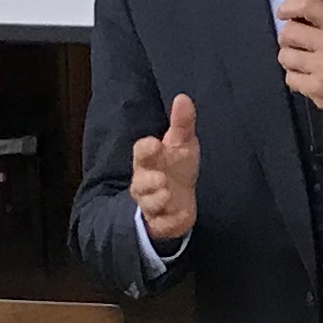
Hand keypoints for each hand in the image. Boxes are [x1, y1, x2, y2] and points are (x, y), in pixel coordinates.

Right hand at [131, 92, 199, 247]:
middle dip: (147, 181)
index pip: (141, 152)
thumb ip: (182, 123)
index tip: (155, 143)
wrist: (180, 200)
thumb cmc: (177, 166)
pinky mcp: (160, 223)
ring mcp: (151, 203)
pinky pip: (160, 224)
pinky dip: (168, 221)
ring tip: (167, 194)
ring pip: (148, 203)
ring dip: (156, 200)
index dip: (146, 148)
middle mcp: (145, 182)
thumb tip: (183, 97)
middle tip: (160, 179)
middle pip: (139, 181)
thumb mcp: (182, 144)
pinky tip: (178, 216)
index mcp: (149, 160)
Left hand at [276, 0, 322, 126]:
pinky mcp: (316, 89)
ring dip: (290, 58)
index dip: (289, 6)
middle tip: (294, 42)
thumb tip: (316, 0)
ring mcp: (322, 68)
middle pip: (289, 32)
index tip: (283, 12)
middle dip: (287, 37)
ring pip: (285, 56)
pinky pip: (290, 78)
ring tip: (301, 62)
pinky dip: (295, 78)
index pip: (308, 6)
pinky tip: (306, 78)